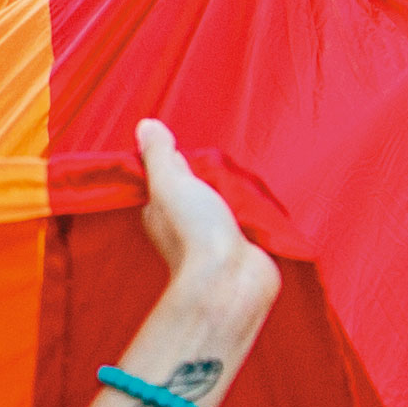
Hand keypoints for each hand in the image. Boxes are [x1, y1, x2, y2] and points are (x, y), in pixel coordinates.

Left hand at [132, 117, 272, 333]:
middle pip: (201, 187)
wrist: (231, 280)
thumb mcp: (170, 183)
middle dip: (214, 176)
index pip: (169, 176)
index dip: (179, 162)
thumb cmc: (194, 231)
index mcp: (160, 210)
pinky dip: (256, 211)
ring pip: (226, 202)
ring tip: (246, 182)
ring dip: (238, 193)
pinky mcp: (244, 244)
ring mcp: (215, 235)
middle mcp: (184, 223)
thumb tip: (145, 126)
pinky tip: (262, 202)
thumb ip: (159, 155)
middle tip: (226, 167)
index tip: (189, 152)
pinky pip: (249, 219)